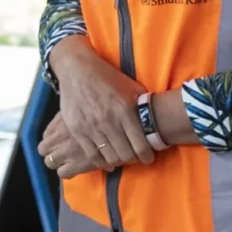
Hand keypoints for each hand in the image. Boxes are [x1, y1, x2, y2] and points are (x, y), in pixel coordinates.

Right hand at [43, 40, 154, 173]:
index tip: (148, 157)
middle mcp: (109, 121)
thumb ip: (142, 103)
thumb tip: (154, 117)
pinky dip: (102, 162)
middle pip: (126, 155)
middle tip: (134, 157)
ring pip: (110, 157)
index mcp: (125, 110)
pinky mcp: (77, 130)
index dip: (147, 156)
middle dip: (133, 159)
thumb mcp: (130, 86)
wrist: (76, 69)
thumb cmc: (106, 76)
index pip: (141, 145)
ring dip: (118, 161)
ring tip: (121, 158)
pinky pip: (92, 155)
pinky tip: (107, 161)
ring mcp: (91, 127)